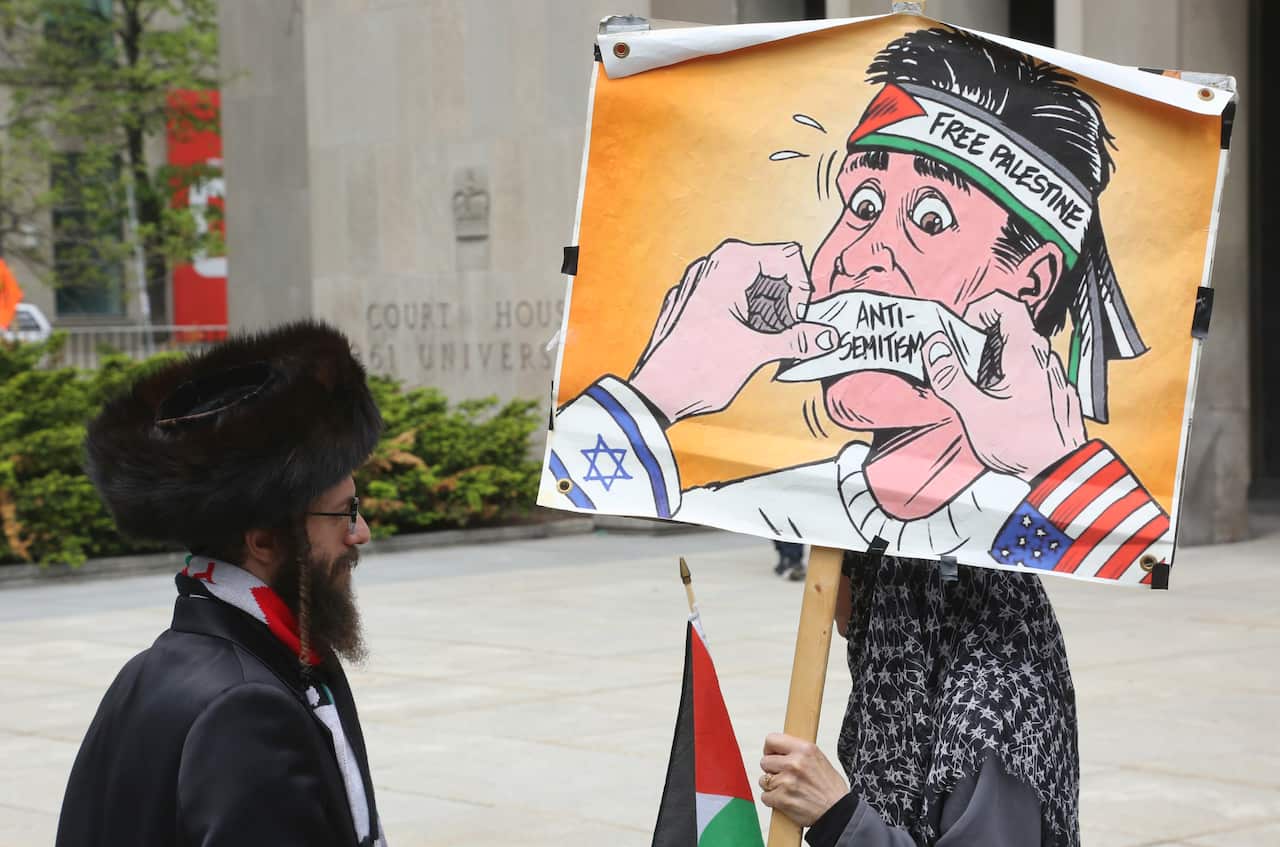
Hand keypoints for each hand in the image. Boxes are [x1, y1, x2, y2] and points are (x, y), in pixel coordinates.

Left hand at [630, 240, 836, 422]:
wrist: (654, 393)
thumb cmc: (698, 368)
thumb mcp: (756, 352)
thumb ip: (798, 340)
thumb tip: (829, 336)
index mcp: (730, 263)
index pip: (788, 257)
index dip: (801, 290)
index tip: (797, 321)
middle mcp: (712, 264)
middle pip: (769, 271)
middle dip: (783, 304)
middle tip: (781, 337)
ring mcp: (698, 283)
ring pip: (750, 287)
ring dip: (766, 314)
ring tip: (762, 345)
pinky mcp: (690, 303)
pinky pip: (729, 299)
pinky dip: (744, 318)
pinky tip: (739, 346)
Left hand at [759, 733, 848, 826]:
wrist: (838, 812)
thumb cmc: (830, 789)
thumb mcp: (819, 759)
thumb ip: (798, 752)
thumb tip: (779, 750)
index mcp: (805, 749)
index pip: (771, 740)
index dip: (770, 749)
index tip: (773, 755)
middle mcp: (795, 763)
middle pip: (764, 761)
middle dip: (772, 770)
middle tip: (784, 776)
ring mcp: (787, 781)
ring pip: (763, 780)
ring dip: (772, 786)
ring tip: (787, 790)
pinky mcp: (782, 799)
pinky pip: (765, 797)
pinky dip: (773, 800)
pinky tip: (786, 800)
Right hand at [922, 291, 1085, 480]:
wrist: (1063, 472)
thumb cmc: (1020, 442)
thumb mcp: (974, 411)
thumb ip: (951, 376)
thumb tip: (934, 346)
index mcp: (1024, 352)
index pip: (1004, 305)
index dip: (979, 310)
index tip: (962, 332)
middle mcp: (1044, 356)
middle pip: (1010, 327)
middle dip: (981, 342)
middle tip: (963, 368)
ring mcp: (1055, 373)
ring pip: (1021, 351)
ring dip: (996, 362)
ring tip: (982, 392)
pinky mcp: (1058, 391)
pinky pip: (1033, 371)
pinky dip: (1014, 378)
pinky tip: (1004, 407)